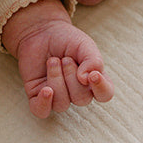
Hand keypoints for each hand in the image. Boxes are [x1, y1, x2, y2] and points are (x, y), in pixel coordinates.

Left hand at [2, 0, 113, 118]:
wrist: (40, 31)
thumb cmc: (66, 40)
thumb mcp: (84, 45)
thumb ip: (93, 61)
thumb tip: (86, 79)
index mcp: (93, 80)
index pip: (104, 95)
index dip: (101, 89)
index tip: (94, 75)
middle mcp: (77, 92)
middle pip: (81, 99)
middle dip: (72, 77)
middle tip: (65, 58)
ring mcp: (57, 96)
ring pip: (62, 104)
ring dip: (56, 79)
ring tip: (52, 61)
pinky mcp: (37, 96)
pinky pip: (41, 111)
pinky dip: (44, 103)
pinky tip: (46, 90)